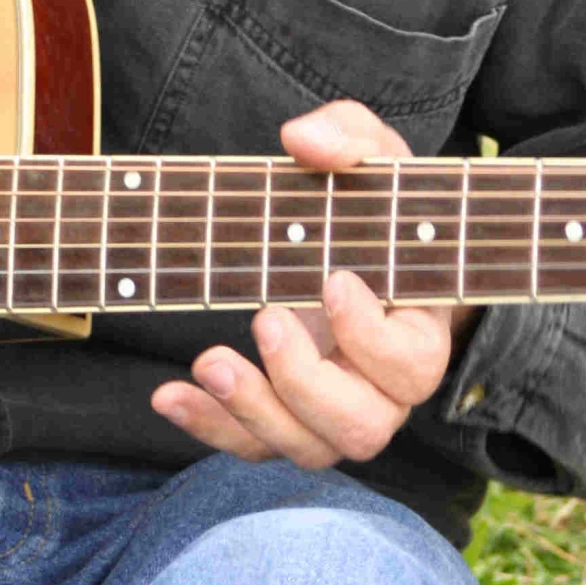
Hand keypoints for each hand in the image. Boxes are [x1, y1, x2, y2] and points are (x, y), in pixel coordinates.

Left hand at [151, 100, 479, 471]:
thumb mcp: (373, 157)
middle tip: (266, 317)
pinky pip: (252, 445)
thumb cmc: (371, 203)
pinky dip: (208, 426)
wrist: (350, 244)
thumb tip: (302, 138)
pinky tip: (167, 394)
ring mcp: (333, 410)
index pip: (413, 364)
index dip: (373, 337)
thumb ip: (351, 137)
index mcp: (418, 331)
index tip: (331, 280)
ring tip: (208, 362)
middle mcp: (383, 388)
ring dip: (253, 411)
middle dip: (306, 383)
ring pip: (307, 447)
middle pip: (362, 427)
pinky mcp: (285, 416)